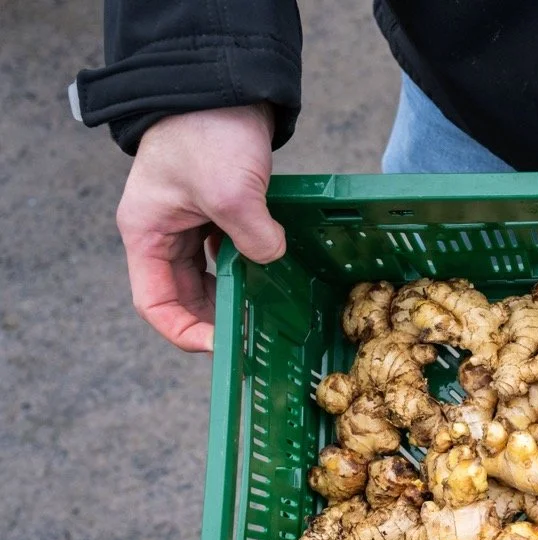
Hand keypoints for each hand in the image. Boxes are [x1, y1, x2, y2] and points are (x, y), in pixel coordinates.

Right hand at [115, 104, 285, 351]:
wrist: (226, 81)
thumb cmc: (209, 130)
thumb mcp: (230, 192)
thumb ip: (250, 237)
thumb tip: (270, 260)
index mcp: (146, 232)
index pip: (155, 302)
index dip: (185, 331)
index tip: (222, 344)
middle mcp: (163, 230)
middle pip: (184, 293)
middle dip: (215, 316)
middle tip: (254, 334)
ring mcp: (191, 218)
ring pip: (209, 273)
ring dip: (235, 291)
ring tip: (266, 309)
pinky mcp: (219, 206)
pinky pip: (230, 249)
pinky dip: (249, 263)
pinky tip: (275, 273)